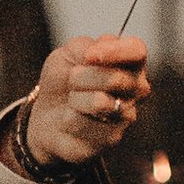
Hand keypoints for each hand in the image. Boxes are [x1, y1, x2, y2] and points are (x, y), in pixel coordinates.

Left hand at [17, 35, 150, 167]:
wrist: (46, 113)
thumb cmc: (63, 80)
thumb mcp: (68, 54)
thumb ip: (84, 46)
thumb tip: (96, 54)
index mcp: (130, 62)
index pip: (137, 50)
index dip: (115, 51)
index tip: (88, 56)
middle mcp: (136, 88)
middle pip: (116, 78)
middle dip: (81, 77)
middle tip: (71, 80)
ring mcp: (127, 115)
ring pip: (100, 102)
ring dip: (75, 98)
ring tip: (72, 100)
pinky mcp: (111, 138)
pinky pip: (85, 124)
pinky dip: (68, 119)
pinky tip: (71, 119)